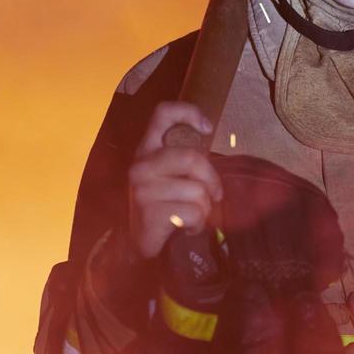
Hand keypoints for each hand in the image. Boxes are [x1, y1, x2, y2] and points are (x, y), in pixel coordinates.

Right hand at [127, 101, 222, 258]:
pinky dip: (197, 224)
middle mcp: (141, 164)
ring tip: (192, 214)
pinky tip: (185, 227)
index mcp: (147, 148)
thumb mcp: (170, 174)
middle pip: (192, 158)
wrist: (139, 241)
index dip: (188, 112)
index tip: (208, 127)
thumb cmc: (163, 203)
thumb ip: (185, 158)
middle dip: (212, 180)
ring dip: (204, 208)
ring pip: (198, 191)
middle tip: (214, 194)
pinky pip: (194, 213)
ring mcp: (144, 188)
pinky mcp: (151, 213)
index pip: (162, 113)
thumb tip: (210, 137)